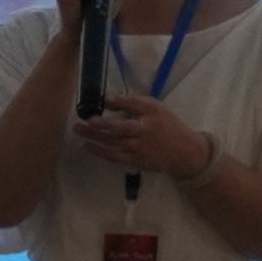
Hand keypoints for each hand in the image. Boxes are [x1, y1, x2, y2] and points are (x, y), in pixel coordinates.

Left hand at [73, 94, 208, 175]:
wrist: (183, 152)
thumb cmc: (167, 125)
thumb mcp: (156, 108)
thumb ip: (133, 102)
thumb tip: (109, 99)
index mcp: (151, 116)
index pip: (134, 106)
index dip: (119, 102)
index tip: (104, 99)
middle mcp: (143, 133)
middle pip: (118, 128)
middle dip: (100, 124)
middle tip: (85, 120)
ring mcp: (138, 149)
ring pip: (112, 144)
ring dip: (94, 138)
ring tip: (78, 131)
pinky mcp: (134, 161)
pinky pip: (114, 157)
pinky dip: (100, 152)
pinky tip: (88, 146)